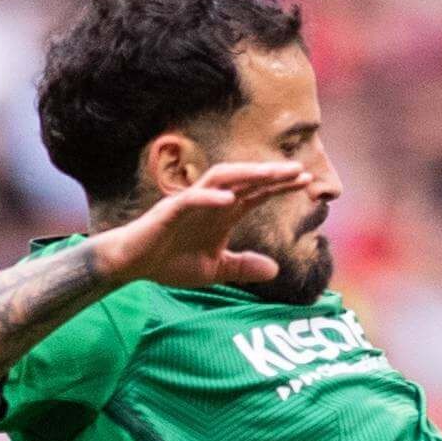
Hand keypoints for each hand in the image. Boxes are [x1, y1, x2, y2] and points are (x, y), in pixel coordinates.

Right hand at [91, 162, 309, 290]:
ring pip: (221, 180)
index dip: (280, 187)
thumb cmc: (171, 261)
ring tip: (271, 173)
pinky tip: (230, 199)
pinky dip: (210, 198)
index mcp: (222, 214)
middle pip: (245, 181)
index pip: (256, 194)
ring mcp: (190, 203)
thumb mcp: (216, 270)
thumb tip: (276, 270)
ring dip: (246, 176)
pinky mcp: (169, 211)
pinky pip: (191, 200)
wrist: (133, 265)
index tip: (308, 183)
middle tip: (300, 170)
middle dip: (271, 175)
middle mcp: (210, 202)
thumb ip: (243, 267)